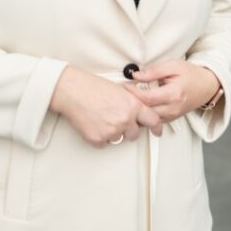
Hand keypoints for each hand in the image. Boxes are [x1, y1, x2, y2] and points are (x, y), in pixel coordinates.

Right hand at [49, 66, 163, 147]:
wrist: (72, 91)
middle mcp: (125, 120)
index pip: (153, 120)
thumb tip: (138, 112)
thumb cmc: (92, 87)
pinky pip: (103, 143)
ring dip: (112, 132)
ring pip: (118, 139)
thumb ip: (132, 102)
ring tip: (101, 117)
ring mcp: (112, 131)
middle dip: (128, 129)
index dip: (157, 127)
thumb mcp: (120, 90)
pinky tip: (93, 122)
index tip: (157, 131)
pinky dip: (99, 136)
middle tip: (116, 119)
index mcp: (133, 105)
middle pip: (134, 134)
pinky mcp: (98, 139)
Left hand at [122, 59, 219, 121]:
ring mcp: (172, 116)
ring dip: (136, 111)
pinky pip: (153, 121)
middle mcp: (173, 108)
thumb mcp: (173, 66)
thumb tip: (135, 75)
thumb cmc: (191, 74)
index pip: (147, 98)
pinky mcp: (171, 119)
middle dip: (131, 104)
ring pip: (148, 119)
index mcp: (174, 94)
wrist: (207, 86)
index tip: (122, 86)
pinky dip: (144, 115)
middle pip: (145, 111)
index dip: (132, 93)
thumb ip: (153, 71)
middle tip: (120, 95)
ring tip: (127, 101)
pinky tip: (138, 107)